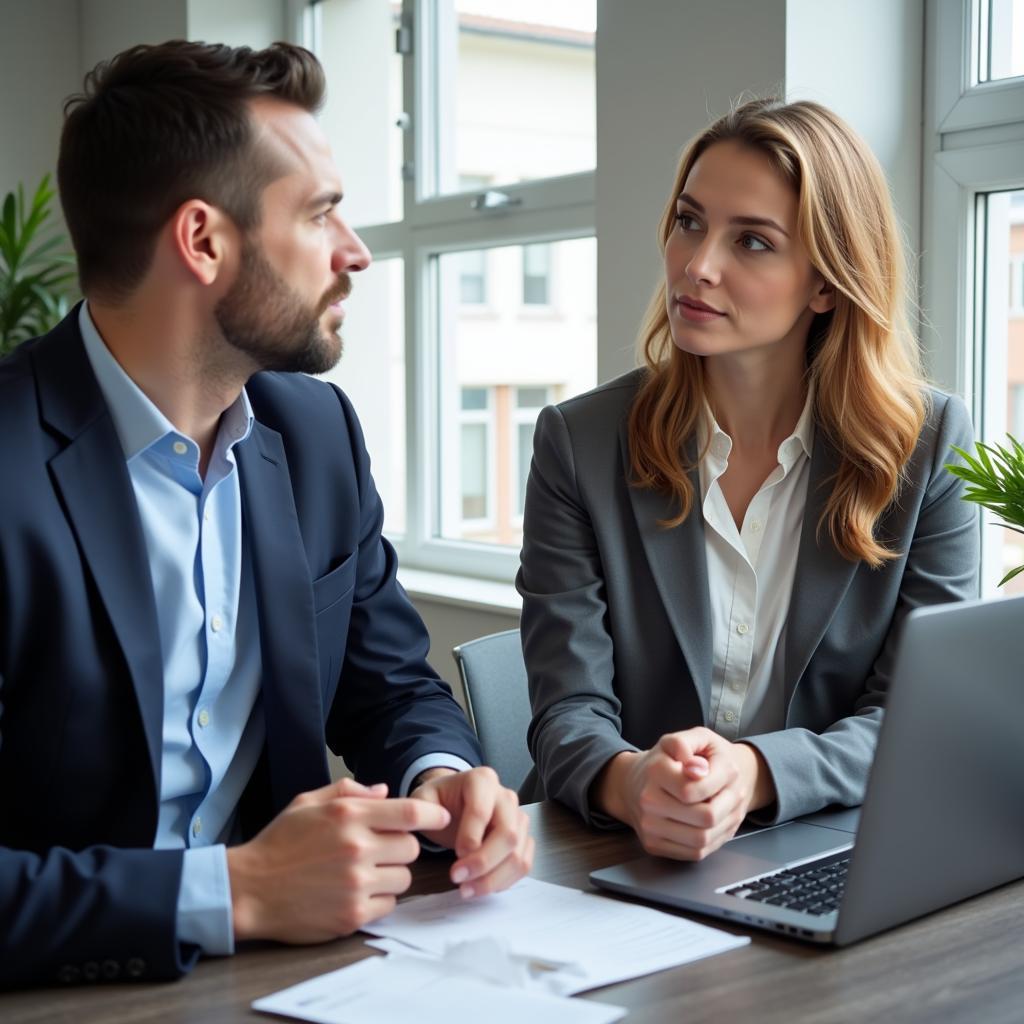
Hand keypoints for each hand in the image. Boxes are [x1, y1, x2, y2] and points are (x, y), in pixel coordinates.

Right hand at [226, 777, 451, 942]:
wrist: (248, 889)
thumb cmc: (279, 843)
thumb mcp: (308, 802)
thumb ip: (350, 791)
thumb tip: (385, 791)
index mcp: (349, 815)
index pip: (410, 813)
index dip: (432, 816)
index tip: (439, 819)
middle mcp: (357, 848)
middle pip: (411, 847)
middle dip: (401, 847)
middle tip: (379, 849)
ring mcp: (356, 884)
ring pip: (404, 877)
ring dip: (391, 874)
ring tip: (363, 872)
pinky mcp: (353, 915)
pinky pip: (388, 904)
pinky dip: (378, 899)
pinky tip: (355, 893)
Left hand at [410, 766, 534, 898]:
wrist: (454, 803)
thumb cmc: (439, 802)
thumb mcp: (423, 798)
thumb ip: (423, 808)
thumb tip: (442, 821)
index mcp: (482, 780)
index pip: (482, 811)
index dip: (468, 839)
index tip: (452, 860)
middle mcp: (506, 796)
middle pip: (508, 834)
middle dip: (483, 863)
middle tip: (458, 879)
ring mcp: (519, 817)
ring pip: (518, 853)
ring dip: (493, 879)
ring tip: (466, 889)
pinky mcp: (523, 838)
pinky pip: (523, 864)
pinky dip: (504, 881)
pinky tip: (481, 886)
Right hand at [593, 728, 774, 860]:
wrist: (635, 782)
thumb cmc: (666, 760)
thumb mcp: (679, 740)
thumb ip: (686, 744)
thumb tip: (698, 769)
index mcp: (655, 770)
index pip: (695, 790)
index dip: (718, 785)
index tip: (722, 774)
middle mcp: (647, 801)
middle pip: (705, 818)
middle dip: (727, 807)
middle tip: (732, 794)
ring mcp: (648, 827)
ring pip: (702, 839)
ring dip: (723, 827)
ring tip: (726, 809)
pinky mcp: (653, 845)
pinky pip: (694, 852)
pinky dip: (711, 841)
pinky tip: (714, 824)